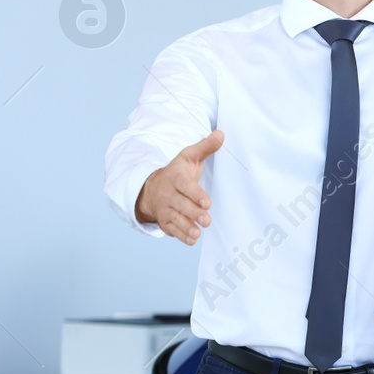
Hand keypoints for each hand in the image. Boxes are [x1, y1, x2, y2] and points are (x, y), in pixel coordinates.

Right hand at [136, 129, 222, 245]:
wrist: (152, 188)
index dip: (195, 194)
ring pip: (175, 219)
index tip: (207, 202)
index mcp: (175, 177)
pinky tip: (191, 239)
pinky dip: (181, 235)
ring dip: (186, 227)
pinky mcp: (164, 222)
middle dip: (193, 213)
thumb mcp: (188, 157)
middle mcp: (168, 194)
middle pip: (181, 205)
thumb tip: (221, 134)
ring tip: (197, 232)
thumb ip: (205, 147)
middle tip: (207, 220)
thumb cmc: (177, 172)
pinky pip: (171, 230)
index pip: (185, 186)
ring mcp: (165, 209)